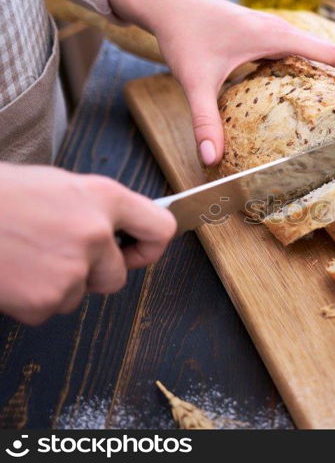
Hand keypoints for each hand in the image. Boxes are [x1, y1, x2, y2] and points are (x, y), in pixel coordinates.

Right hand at [0, 163, 174, 324]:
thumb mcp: (55, 184)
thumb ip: (94, 208)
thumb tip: (119, 228)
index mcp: (102, 197)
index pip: (160, 228)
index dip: (150, 246)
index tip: (138, 252)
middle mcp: (96, 233)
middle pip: (118, 276)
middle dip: (93, 274)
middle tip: (58, 256)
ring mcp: (72, 269)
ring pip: (79, 294)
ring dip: (57, 285)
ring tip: (23, 256)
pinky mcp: (46, 300)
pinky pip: (48, 309)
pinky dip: (30, 299)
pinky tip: (10, 273)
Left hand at [108, 0, 334, 165]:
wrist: (166, 3)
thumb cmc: (183, 34)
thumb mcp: (195, 79)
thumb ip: (204, 120)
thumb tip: (210, 159)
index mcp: (277, 37)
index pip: (333, 53)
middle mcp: (281, 33)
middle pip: (332, 54)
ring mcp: (273, 34)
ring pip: (316, 54)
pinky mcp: (262, 38)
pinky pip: (298, 55)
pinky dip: (313, 72)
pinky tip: (310, 94)